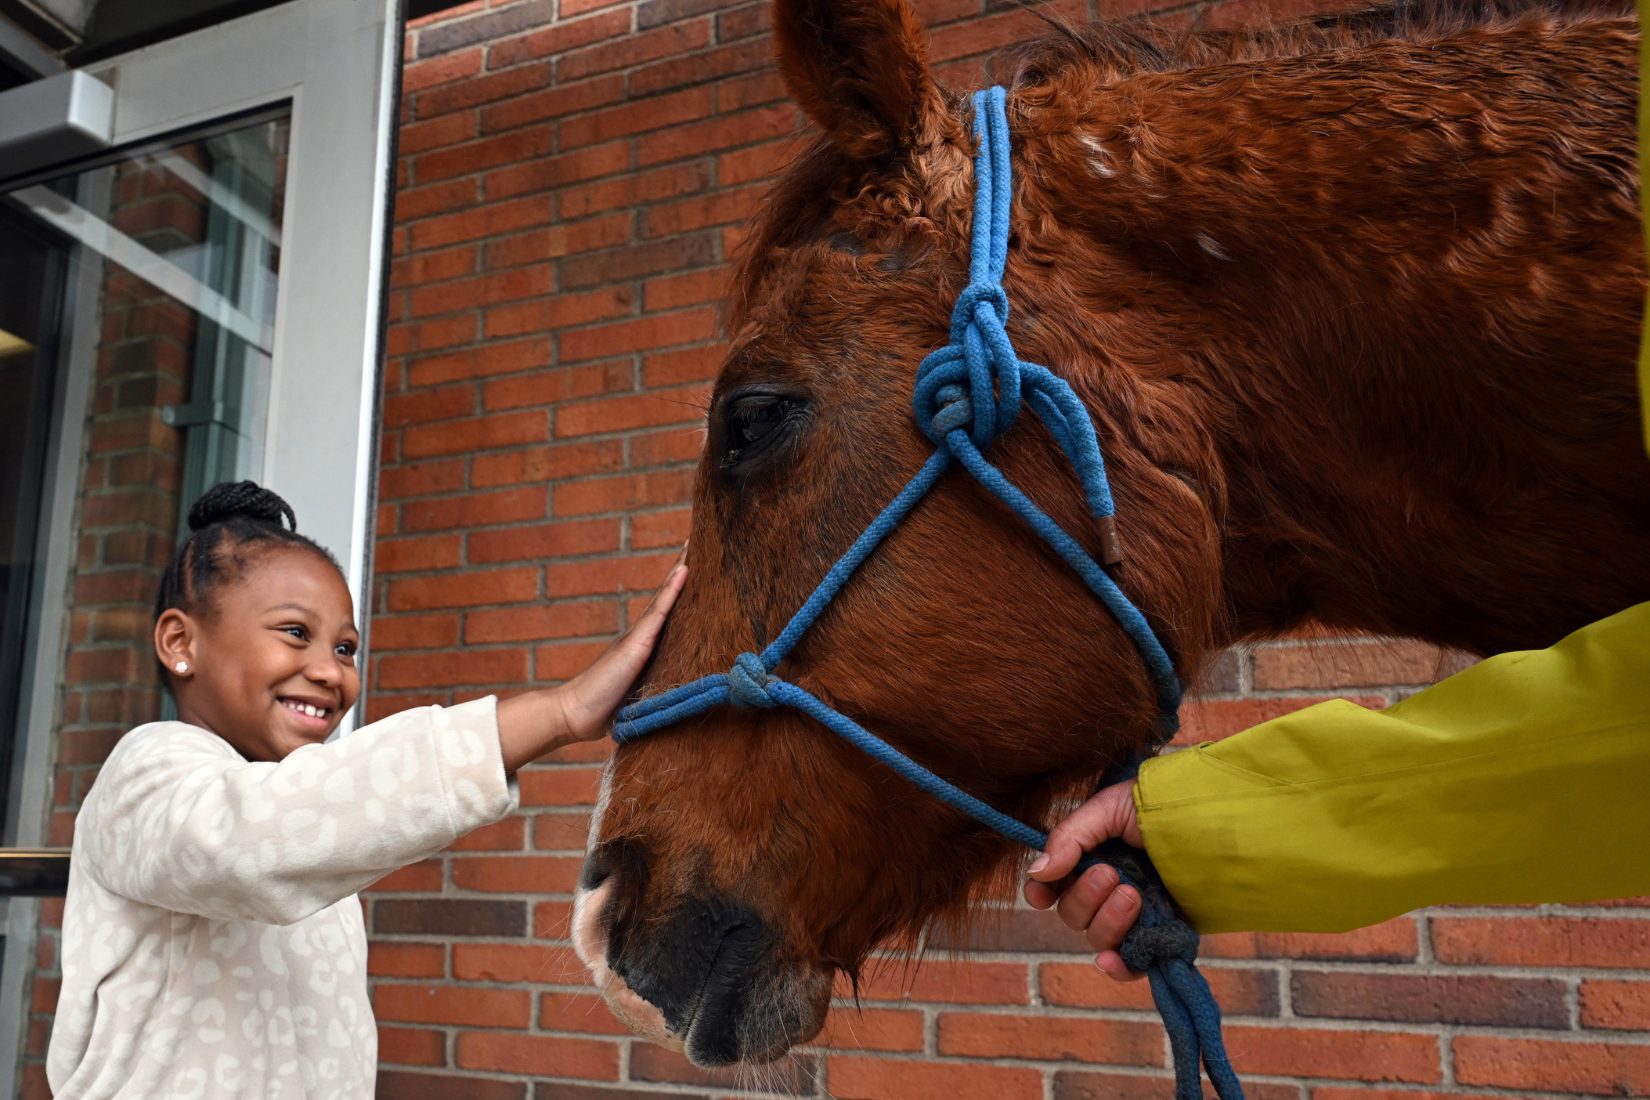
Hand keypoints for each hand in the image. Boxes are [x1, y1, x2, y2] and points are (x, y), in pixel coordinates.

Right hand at [495, 552, 687, 772]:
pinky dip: (673, 589)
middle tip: (700, 542)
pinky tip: (685, 570)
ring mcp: (639, 636)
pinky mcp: (637, 643)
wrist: (576, 714)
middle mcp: (642, 634)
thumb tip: (677, 696)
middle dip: (683, 570)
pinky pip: (660, 611)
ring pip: (665, 596)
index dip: (680, 589)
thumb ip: (655, 686)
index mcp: (645, 645)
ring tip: (695, 545)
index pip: (668, 611)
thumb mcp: (640, 694)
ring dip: (680, 570)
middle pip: (668, 596)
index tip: (696, 566)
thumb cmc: (607, 709)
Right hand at [1023, 780, 1146, 981]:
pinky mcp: (1161, 937)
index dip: (1040, 893)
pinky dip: (1118, 968)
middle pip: (1072, 915)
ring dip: (1108, 921)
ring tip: (1135, 896)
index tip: (1042, 893)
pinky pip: (1131, 965)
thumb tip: (1036, 872)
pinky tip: (1113, 960)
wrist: (1218, 824)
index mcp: (1090, 858)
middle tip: (1113, 874)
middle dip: (1086, 897)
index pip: (1051, 887)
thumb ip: (1069, 838)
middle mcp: (1108, 890)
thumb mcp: (1109, 808)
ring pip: (1098, 939)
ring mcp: (1135, 916)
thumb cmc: (1163, 807)